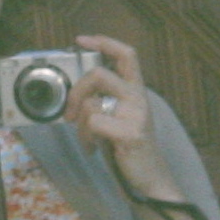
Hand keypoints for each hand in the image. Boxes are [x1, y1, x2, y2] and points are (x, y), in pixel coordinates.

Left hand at [63, 34, 174, 197]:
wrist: (151, 179)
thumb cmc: (129, 148)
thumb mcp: (119, 116)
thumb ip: (105, 99)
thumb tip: (77, 91)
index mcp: (136, 91)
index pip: (126, 54)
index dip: (104, 42)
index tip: (82, 40)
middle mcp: (138, 98)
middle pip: (99, 74)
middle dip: (75, 91)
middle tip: (68, 113)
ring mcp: (136, 115)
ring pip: (92, 101)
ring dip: (78, 123)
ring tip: (85, 138)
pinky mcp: (130, 133)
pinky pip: (93, 123)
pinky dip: (85, 137)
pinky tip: (92, 148)